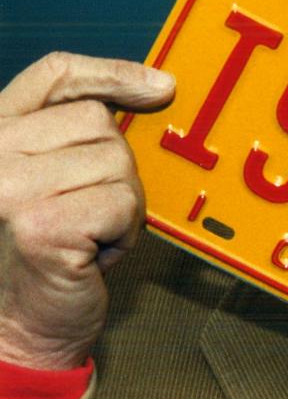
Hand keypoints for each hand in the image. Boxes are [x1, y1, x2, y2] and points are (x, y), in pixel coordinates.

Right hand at [0, 52, 174, 369]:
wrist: (19, 325)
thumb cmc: (47, 249)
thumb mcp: (57, 175)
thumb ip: (81, 130)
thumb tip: (158, 86)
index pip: (56, 74)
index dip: (113, 73)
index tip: (161, 88)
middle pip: (99, 122)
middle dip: (115, 169)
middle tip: (90, 211)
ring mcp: (9, 186)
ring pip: (117, 162)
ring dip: (122, 205)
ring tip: (88, 234)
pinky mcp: (39, 222)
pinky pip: (122, 202)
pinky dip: (123, 232)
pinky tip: (92, 253)